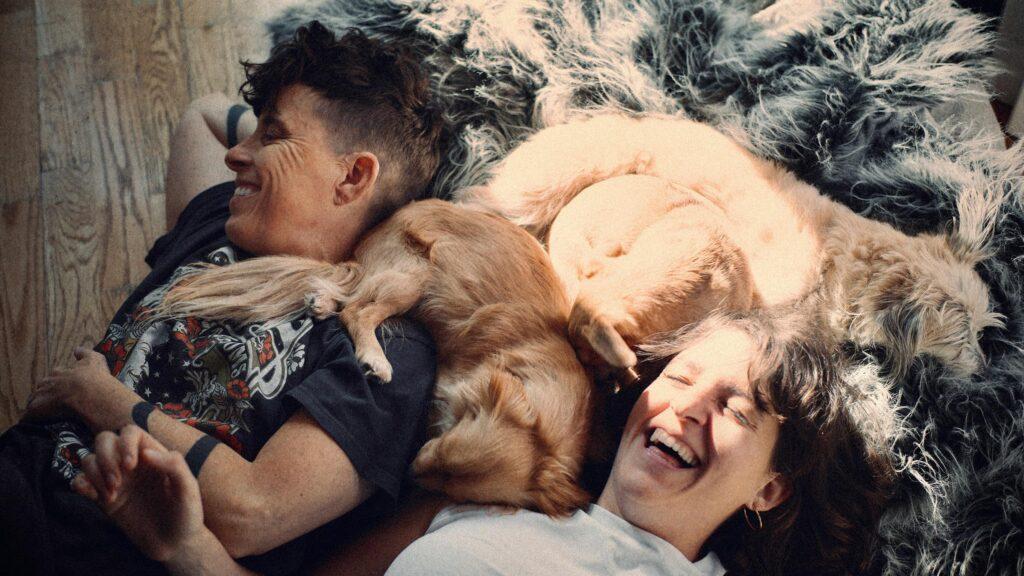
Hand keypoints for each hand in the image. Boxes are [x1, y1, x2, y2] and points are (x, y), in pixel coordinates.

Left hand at [26, 347, 138, 430]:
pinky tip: (40, 421)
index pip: (55, 375)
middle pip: (43, 387)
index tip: (65, 386)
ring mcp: (42, 394)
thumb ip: (85, 353)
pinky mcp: (37, 408)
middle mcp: (49, 381)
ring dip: (41, 405)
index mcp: (61, 372)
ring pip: (36, 399)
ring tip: (48, 413)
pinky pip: (31, 413)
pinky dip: (34, 417)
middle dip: (48, 392)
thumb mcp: (95, 360)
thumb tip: (77, 350)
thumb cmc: (95, 377)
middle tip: (58, 400)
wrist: (90, 393)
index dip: (60, 381)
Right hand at [72, 425, 205, 562]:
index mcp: (154, 455)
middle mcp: (133, 464)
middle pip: (105, 440)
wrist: (174, 544)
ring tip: (111, 496)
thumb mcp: (189, 489)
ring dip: (95, 474)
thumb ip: (174, 466)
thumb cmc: (186, 514)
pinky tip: (94, 497)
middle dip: (106, 458)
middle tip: (117, 484)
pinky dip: (80, 484)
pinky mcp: (104, 498)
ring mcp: (117, 480)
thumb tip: (146, 453)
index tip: (130, 467)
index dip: (125, 443)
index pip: (130, 432)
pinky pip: (81, 480)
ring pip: (90, 458)